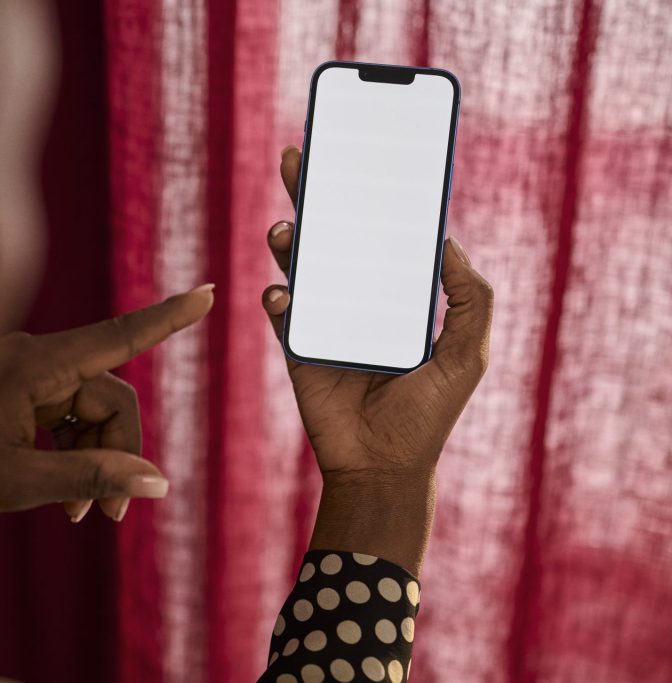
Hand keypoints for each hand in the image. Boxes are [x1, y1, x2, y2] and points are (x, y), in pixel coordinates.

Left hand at [0, 284, 214, 521]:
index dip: (167, 319)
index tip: (208, 294)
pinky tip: (64, 500)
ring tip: (81, 517)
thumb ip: (90, 479)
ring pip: (90, 412)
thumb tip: (158, 483)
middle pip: (109, 397)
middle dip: (120, 454)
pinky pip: (67, 419)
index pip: (116, 337)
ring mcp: (25, 376)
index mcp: (32, 364)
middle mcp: (34, 359)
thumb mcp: (20, 482)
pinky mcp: (18, 394)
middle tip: (113, 517)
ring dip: (96, 462)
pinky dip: (74, 455)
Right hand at [263, 146, 492, 572]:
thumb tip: (449, 243)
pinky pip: (282, 312)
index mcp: (396, 293)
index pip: (380, 232)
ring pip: (300, 266)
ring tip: (287, 230)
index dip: (370, 194)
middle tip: (299, 156)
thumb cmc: (429, 413)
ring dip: (289, 241)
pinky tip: (285, 294)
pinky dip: (280, 299)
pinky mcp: (297, 346)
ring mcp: (324, 320)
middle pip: (331, 234)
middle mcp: (357, 297)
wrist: (383, 468)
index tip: (359, 151)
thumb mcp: (467, 354)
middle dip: (314, 193)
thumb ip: (470, 298)